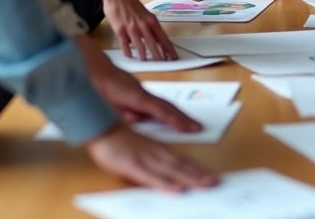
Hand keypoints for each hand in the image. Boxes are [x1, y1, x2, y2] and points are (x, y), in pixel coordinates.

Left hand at [77, 36, 200, 131]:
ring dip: (176, 112)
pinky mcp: (133, 88)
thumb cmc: (91, 84)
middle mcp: (140, 90)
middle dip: (183, 117)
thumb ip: (120, 113)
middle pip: (167, 105)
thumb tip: (135, 120)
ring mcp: (138, 88)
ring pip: (161, 101)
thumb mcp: (102, 103)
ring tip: (187, 123)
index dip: (177, 120)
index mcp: (134, 96)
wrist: (86, 62)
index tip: (192, 128)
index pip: (161, 110)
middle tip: (198, 127)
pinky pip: (153, 99)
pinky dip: (164, 108)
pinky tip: (165, 115)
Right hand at [85, 124, 218, 191]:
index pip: (181, 160)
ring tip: (205, 184)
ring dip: (190, 178)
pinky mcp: (132, 165)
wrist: (98, 126)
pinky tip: (177, 189)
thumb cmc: (116, 139)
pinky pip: (150, 177)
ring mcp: (144, 158)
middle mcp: (154, 152)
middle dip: (199, 174)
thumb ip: (152, 157)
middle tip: (216, 182)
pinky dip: (165, 183)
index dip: (197, 168)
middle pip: (181, 165)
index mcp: (156, 148)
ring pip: (171, 170)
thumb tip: (167, 171)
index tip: (212, 176)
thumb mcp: (138, 149)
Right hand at [100, 0, 177, 60]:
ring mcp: (131, 27)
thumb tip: (152, 39)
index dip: (169, 48)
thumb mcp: (144, 13)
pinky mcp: (120, 29)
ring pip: (140, 45)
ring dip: (144, 55)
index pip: (163, 37)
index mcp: (151, 20)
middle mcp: (143, 24)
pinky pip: (125, 44)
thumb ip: (148, 26)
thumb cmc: (131, 3)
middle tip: (163, 63)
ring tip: (147, 62)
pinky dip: (128, 51)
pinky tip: (130, 56)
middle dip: (159, 55)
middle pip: (153, 43)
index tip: (174, 57)